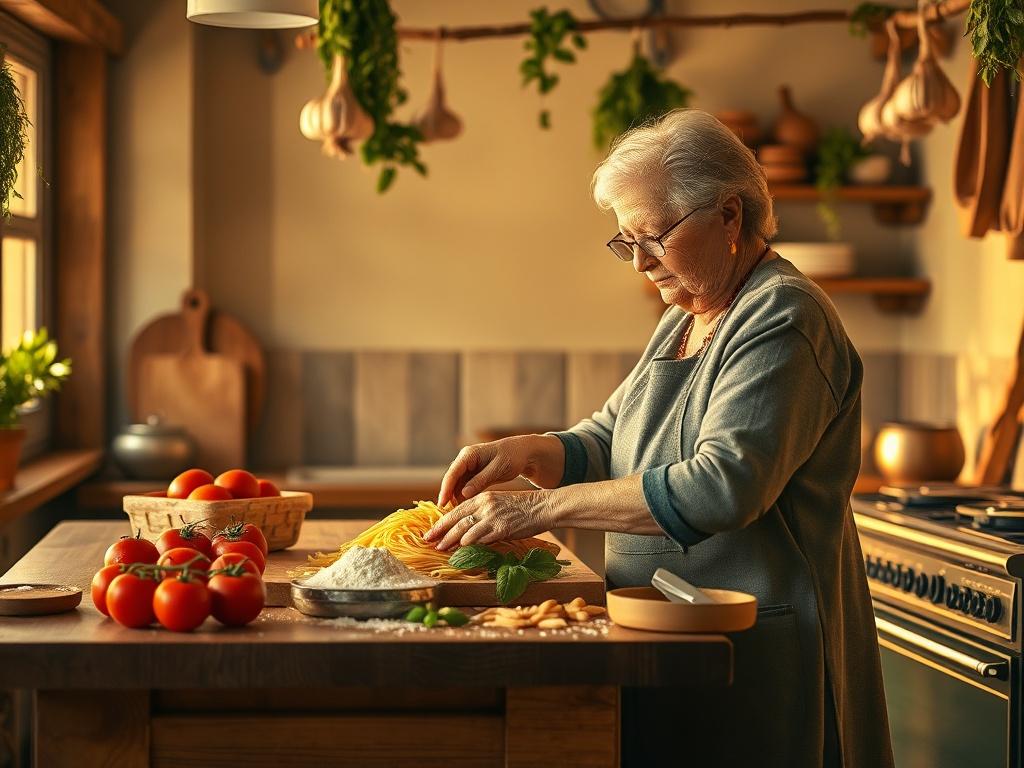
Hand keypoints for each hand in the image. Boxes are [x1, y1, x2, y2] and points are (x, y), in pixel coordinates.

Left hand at [423, 490, 555, 550]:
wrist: (544, 506)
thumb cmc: (523, 508)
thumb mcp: (499, 504)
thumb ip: (482, 513)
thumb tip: (467, 528)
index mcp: (482, 498)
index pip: (455, 511)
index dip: (441, 523)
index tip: (430, 532)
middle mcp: (484, 505)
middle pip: (455, 520)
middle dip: (440, 532)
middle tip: (428, 542)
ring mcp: (492, 516)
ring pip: (465, 530)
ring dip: (451, 541)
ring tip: (441, 549)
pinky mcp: (502, 527)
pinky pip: (481, 538)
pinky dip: (470, 545)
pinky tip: (462, 550)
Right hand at [437, 437, 537, 507]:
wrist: (523, 452)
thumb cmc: (513, 456)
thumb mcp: (498, 468)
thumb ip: (481, 480)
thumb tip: (463, 493)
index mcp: (469, 454)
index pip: (453, 473)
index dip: (445, 489)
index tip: (442, 504)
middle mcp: (465, 460)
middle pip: (452, 480)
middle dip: (448, 496)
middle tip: (447, 515)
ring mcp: (469, 467)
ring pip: (457, 485)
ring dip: (455, 499)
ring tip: (455, 516)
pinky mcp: (474, 475)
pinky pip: (465, 487)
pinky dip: (464, 498)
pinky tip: (464, 510)